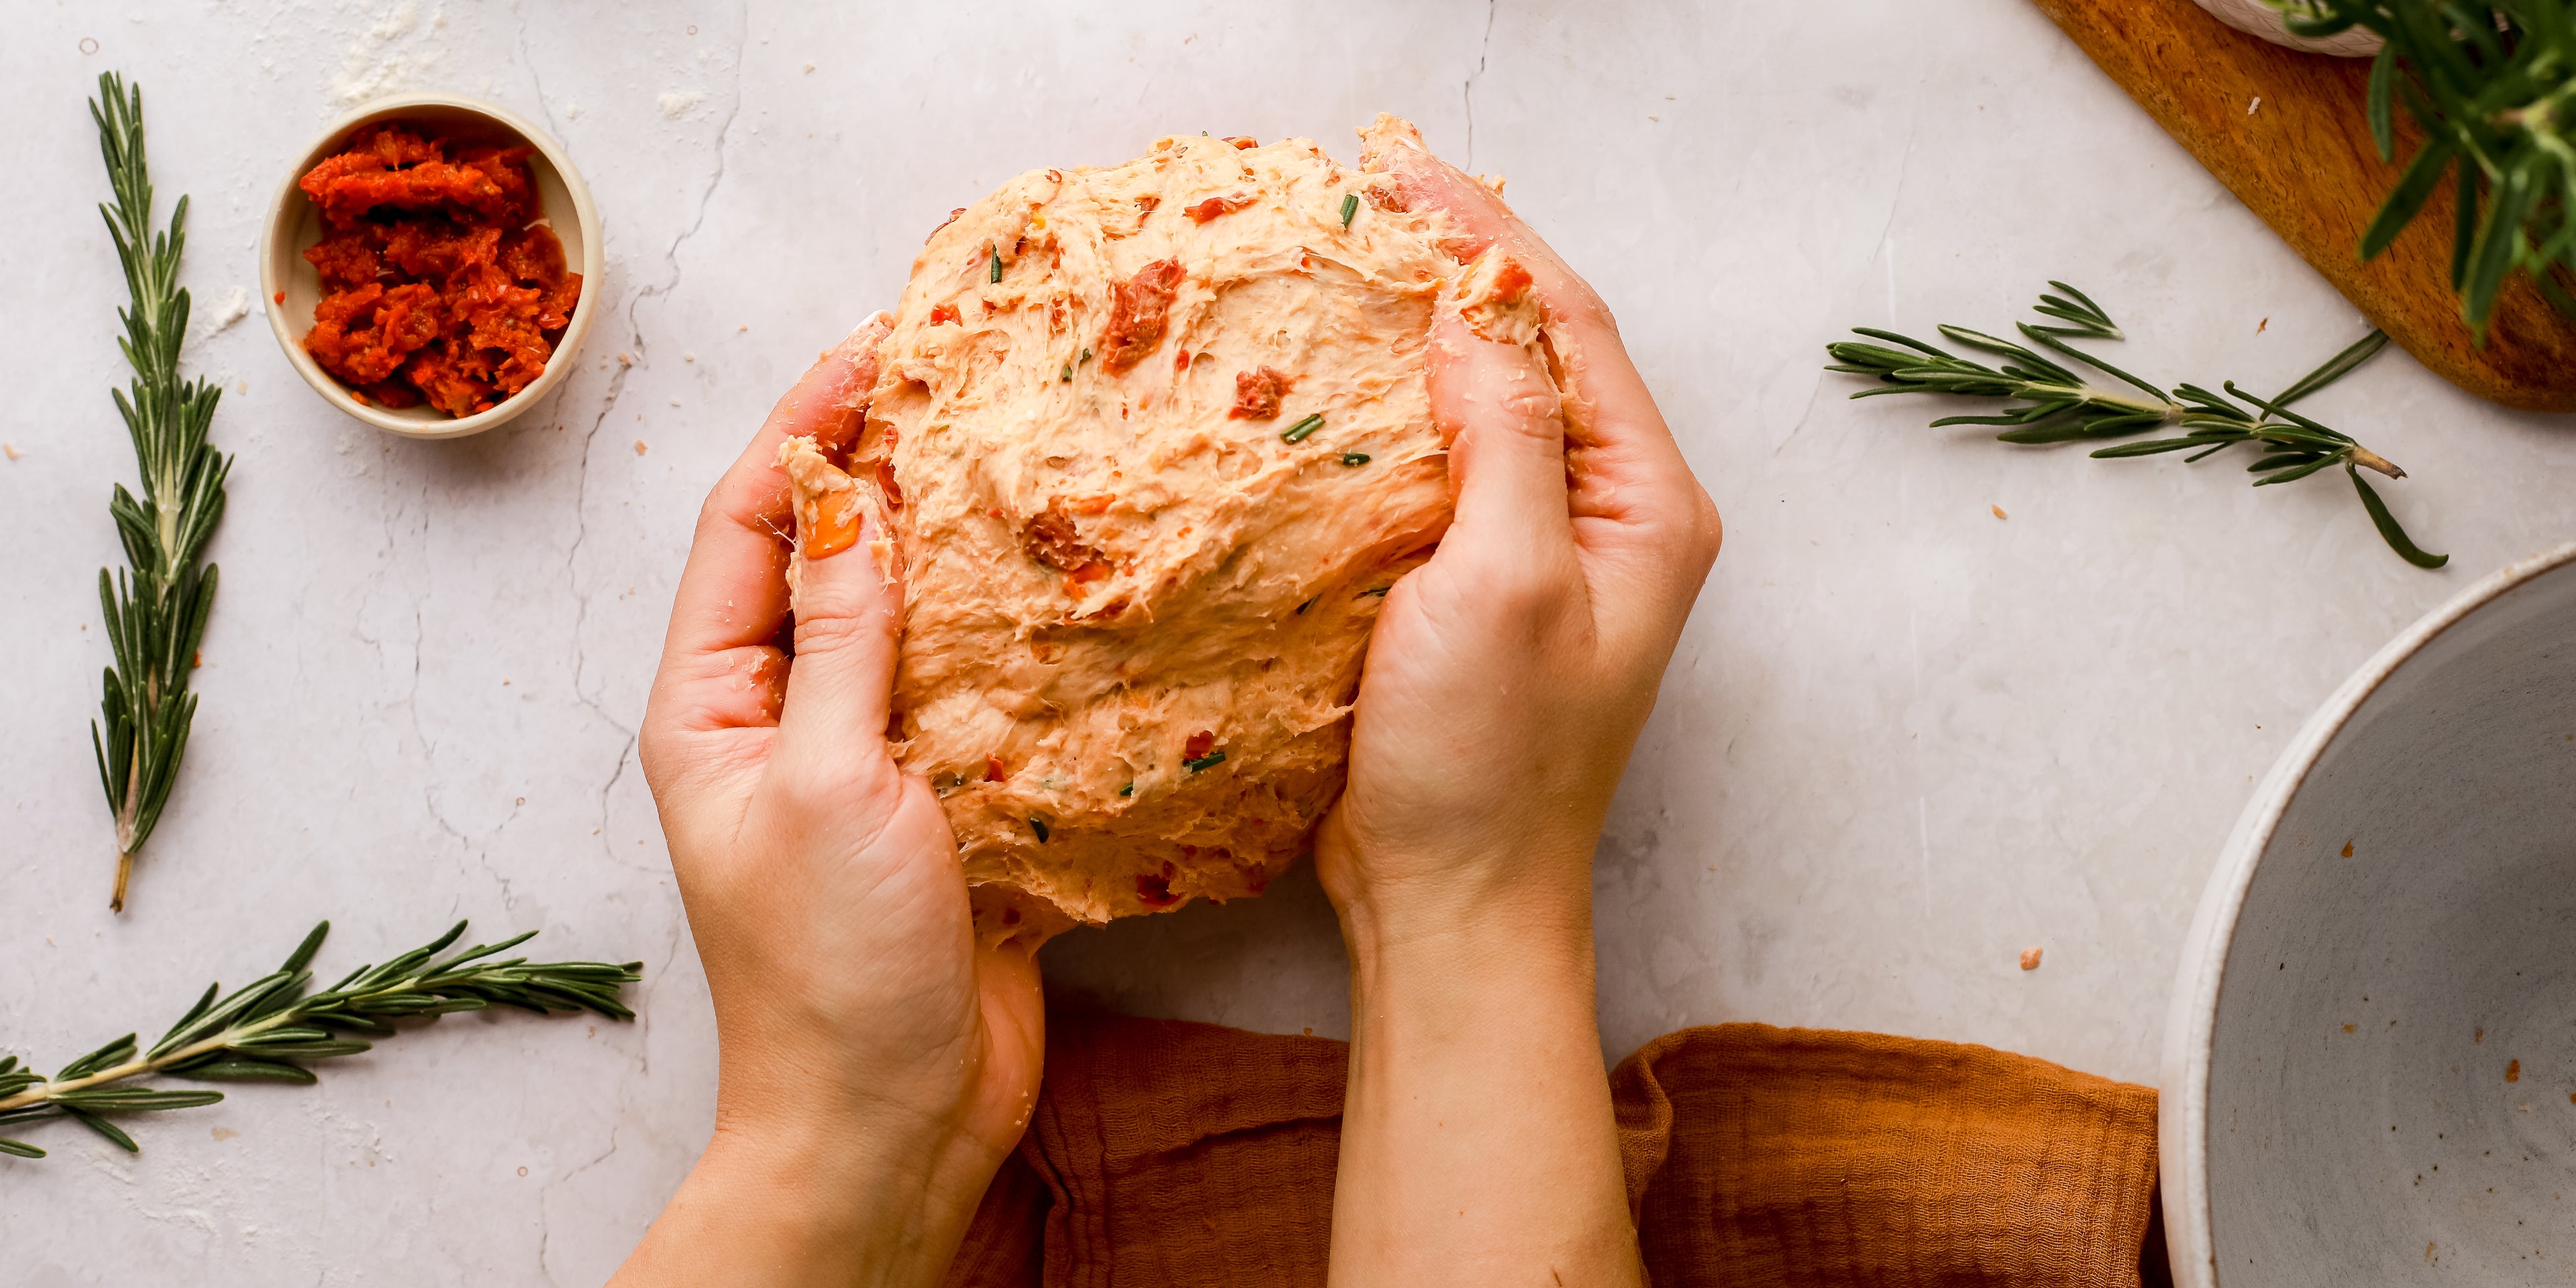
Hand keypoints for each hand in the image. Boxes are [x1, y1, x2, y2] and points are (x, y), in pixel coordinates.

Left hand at [616, 318, 1043, 1287]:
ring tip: (1021, 461)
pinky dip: (1008, 638)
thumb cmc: (829, 969)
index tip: (872, 350)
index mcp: (710, 706)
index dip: (803, 430)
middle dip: (880, 469)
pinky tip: (1067, 593)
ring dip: (952, 548)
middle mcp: (774, 721)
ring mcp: (859, 763)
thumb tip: (857, 507)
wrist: (890, 1122)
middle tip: (959, 381)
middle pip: (821, 559)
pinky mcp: (940, 806)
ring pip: (901, 620)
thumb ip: (844, 641)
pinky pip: (968, 693)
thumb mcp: (827, 782)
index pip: (747, 527)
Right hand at [1319, 138, 1718, 1287]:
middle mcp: (1612, 520)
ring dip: (1425, 337)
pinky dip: (1393, 417)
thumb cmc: (1490, 764)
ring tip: (1356, 263)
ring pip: (1489, 408)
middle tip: (1376, 196)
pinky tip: (1338, 387)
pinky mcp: (1480, 592)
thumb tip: (1468, 329)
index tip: (1407, 179)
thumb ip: (1503, 440)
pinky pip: (1443, 472)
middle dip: (1463, 271)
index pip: (1572, 331)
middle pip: (1540, 355)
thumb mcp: (1505, 584)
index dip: (1492, 244)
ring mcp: (1546, 557)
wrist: (1453, 904)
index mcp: (1647, 508)